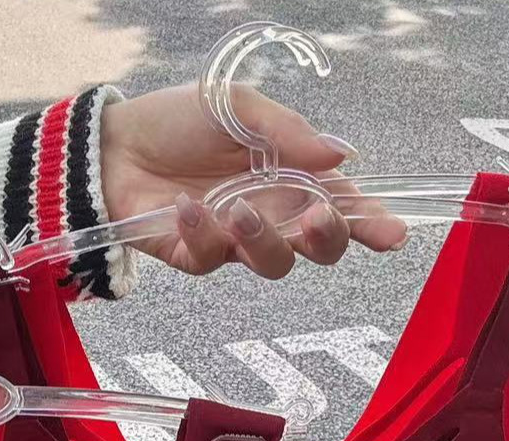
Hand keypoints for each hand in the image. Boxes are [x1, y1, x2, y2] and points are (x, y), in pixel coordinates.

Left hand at [99, 82, 408, 278]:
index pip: (343, 205)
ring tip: (241, 209)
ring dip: (264, 240)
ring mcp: (234, 239)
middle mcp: (271, 214)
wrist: (115, 143)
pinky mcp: (194, 255)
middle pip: (318, 249)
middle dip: (326, 240)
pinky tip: (185, 206)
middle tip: (318, 220)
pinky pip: (211, 259)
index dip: (371, 223)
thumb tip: (340, 157)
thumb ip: (288, 132)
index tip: (393, 234)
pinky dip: (201, 233)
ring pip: (271, 264)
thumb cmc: (181, 121)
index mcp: (292, 177)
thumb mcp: (239, 108)